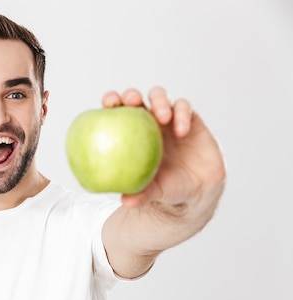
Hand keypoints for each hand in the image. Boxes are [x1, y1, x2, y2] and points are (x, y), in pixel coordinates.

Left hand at [101, 86, 225, 207]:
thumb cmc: (166, 188)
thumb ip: (140, 194)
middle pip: (137, 98)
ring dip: (159, 101)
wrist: (195, 190)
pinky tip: (181, 130)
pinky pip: (186, 109)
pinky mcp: (191, 120)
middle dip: (131, 95)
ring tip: (162, 117)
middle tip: (132, 101)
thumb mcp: (152, 192)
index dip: (111, 101)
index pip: (117, 112)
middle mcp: (148, 122)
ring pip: (161, 97)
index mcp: (131, 134)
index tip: (108, 102)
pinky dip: (182, 115)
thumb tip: (125, 201)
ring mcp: (169, 118)